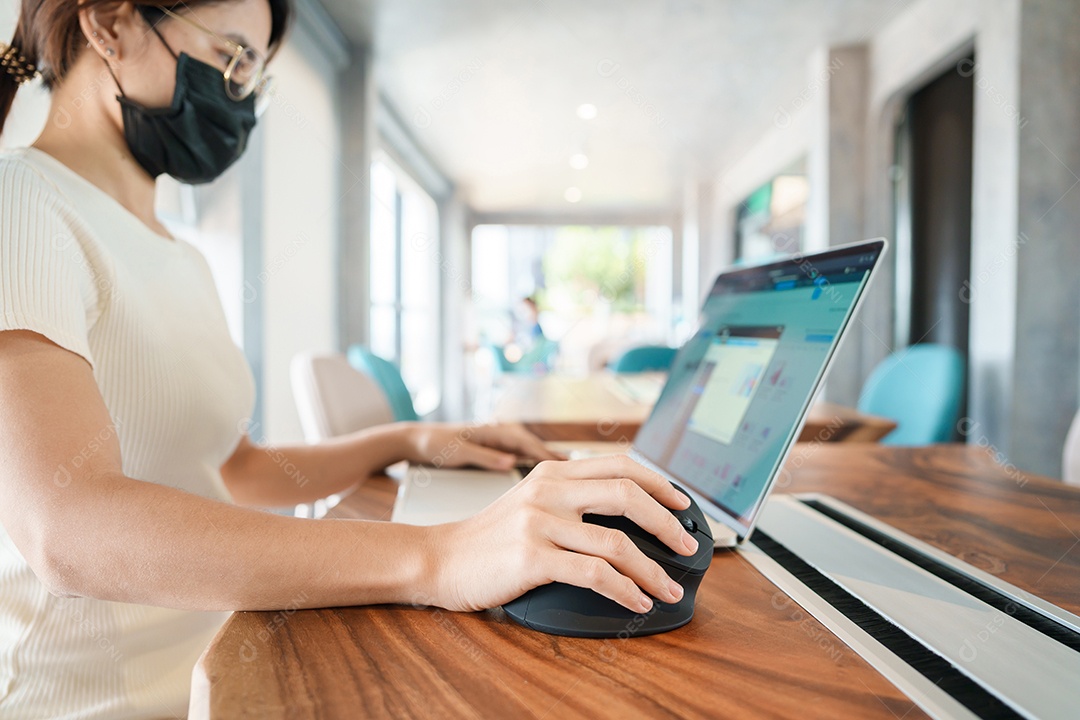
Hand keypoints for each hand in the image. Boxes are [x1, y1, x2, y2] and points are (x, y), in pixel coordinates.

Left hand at [403, 422, 564, 470]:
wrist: (418, 440)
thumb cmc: (436, 444)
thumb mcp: (459, 452)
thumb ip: (485, 457)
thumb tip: (511, 462)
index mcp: (496, 430)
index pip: (530, 444)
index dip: (551, 457)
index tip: (569, 469)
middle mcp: (503, 432)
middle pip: (538, 448)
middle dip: (559, 460)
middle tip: (584, 474)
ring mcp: (502, 441)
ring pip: (534, 453)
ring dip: (551, 464)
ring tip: (573, 478)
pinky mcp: (499, 449)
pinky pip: (525, 457)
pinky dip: (538, 466)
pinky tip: (548, 478)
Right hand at [426, 455, 700, 612]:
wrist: (440, 559)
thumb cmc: (488, 538)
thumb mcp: (530, 501)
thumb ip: (569, 497)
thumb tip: (625, 507)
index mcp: (553, 472)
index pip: (620, 465)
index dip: (658, 483)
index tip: (683, 504)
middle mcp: (549, 490)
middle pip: (627, 494)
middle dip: (667, 523)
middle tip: (687, 545)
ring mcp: (540, 522)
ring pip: (617, 542)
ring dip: (652, 570)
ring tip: (668, 588)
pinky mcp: (532, 556)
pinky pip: (594, 573)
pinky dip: (625, 590)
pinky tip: (637, 601)